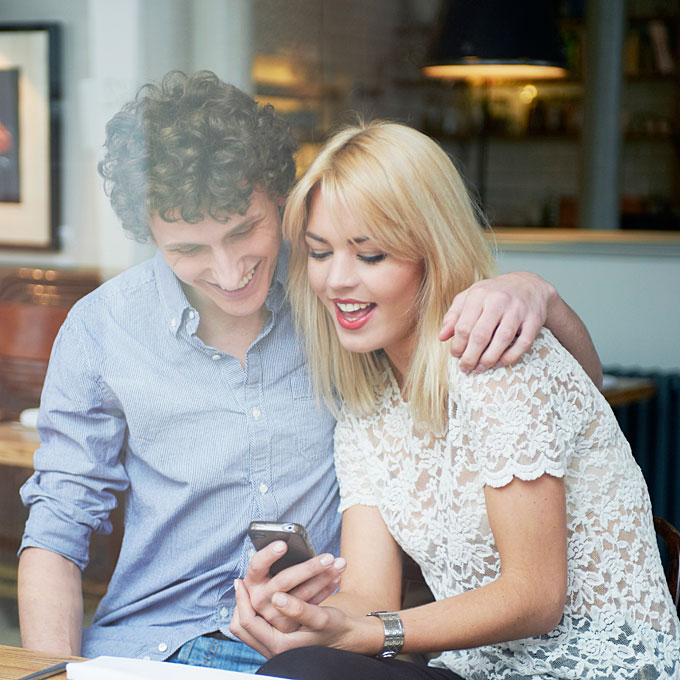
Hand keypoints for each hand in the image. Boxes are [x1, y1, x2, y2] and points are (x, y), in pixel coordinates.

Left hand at [230, 580, 378, 658]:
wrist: (348, 637)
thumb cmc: (335, 628)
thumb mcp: (320, 617)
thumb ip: (298, 609)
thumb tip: (277, 597)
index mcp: (279, 645)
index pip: (246, 622)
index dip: (241, 600)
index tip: (239, 580)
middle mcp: (273, 647)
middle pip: (243, 625)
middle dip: (242, 601)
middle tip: (240, 581)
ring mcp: (275, 643)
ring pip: (250, 624)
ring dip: (249, 603)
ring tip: (245, 586)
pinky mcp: (280, 636)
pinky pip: (260, 622)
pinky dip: (258, 608)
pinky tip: (260, 594)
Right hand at [232, 540, 345, 633]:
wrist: (280, 609)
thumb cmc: (276, 578)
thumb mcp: (270, 572)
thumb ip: (277, 563)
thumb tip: (289, 545)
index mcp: (252, 581)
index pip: (257, 565)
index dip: (268, 554)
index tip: (283, 544)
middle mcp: (258, 599)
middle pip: (283, 581)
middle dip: (309, 568)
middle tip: (328, 557)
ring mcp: (272, 615)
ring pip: (301, 594)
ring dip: (324, 577)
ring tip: (339, 563)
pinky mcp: (288, 625)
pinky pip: (311, 606)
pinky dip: (326, 589)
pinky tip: (337, 578)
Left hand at [440, 272, 556, 372]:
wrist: (528, 284)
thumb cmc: (493, 294)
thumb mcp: (470, 297)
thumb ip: (454, 315)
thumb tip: (442, 337)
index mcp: (479, 294)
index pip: (464, 326)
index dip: (457, 345)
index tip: (455, 356)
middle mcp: (499, 300)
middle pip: (481, 335)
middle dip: (470, 357)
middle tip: (466, 368)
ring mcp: (518, 310)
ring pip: (502, 340)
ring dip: (489, 359)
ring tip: (480, 368)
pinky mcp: (534, 320)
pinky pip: (522, 344)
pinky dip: (510, 357)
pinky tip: (499, 363)